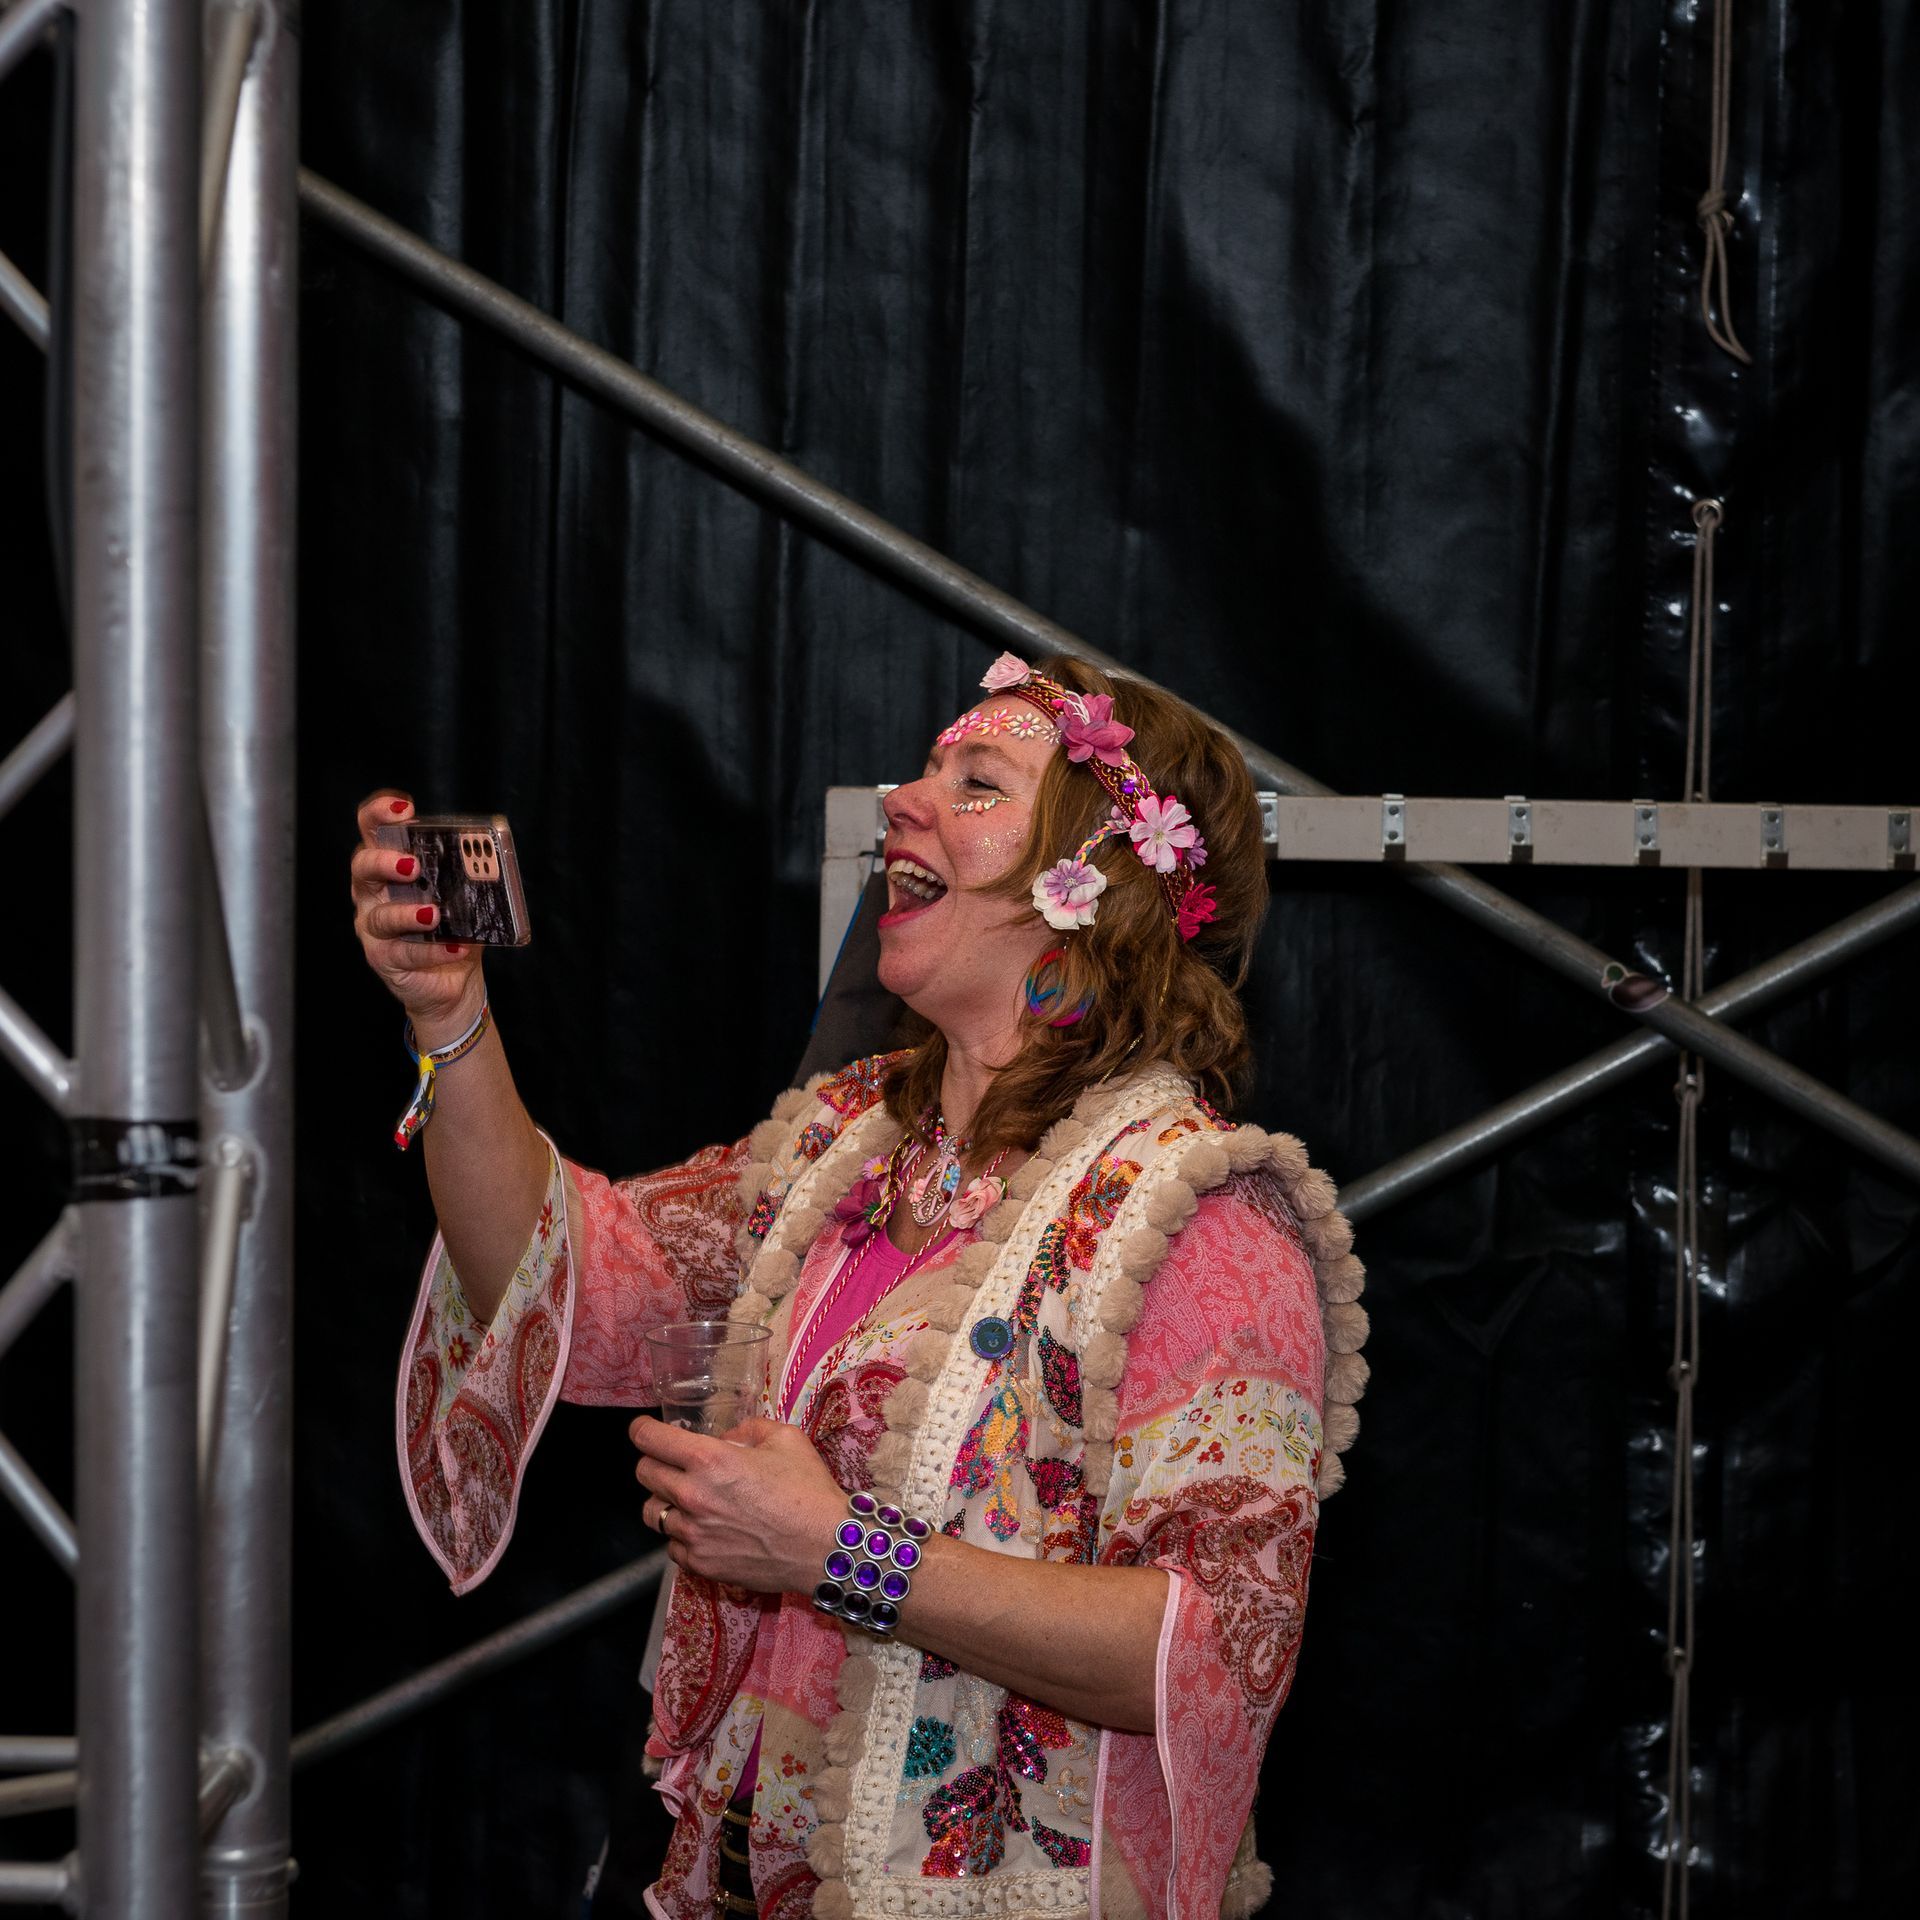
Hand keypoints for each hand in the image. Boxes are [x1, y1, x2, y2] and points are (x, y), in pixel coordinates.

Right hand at [350, 790, 485, 1037]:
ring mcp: (374, 927)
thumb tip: (489, 860)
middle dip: (383, 862)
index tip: (403, 808)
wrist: (453, 980)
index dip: (379, 814)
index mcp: (389, 866)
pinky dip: (432, 951)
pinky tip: (456, 947)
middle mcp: (373, 893)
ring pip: (380, 916)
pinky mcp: (384, 959)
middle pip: (362, 868)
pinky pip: (404, 953)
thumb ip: (468, 877)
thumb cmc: (454, 926)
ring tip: (433, 913)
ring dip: (407, 913)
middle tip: (412, 865)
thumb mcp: (463, 896)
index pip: (372, 831)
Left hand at [630, 1415, 844, 1594]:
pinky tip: (705, 1529)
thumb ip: (746, 1429)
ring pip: (652, 1513)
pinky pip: (672, 1545)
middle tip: (672, 1462)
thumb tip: (725, 1439)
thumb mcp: (785, 1438)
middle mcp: (692, 1496)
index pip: (650, 1439)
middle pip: (644, 1474)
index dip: (642, 1430)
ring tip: (688, 1499)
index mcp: (709, 1460)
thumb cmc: (809, 1490)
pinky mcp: (700, 1564)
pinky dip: (682, 1535)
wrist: (825, 1546)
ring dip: (665, 1501)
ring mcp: (693, 1534)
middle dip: (654, 1461)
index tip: (643, 1430)